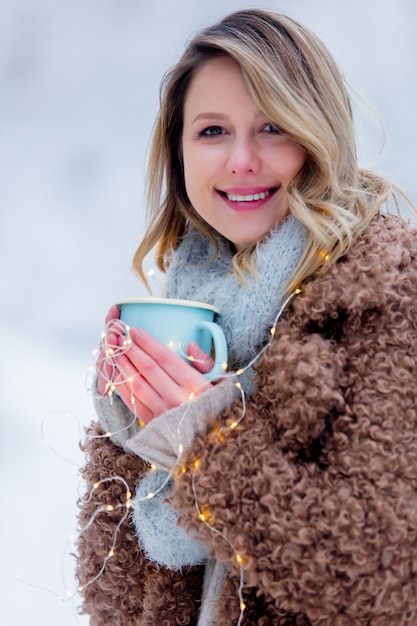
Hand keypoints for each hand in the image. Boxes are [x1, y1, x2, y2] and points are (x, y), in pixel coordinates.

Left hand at [96, 308, 213, 424]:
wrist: (214, 445)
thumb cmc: (219, 410)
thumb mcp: (222, 383)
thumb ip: (206, 362)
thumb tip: (190, 345)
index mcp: (195, 385)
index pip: (165, 358)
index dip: (148, 343)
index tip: (135, 331)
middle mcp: (177, 398)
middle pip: (148, 368)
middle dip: (132, 349)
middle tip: (120, 336)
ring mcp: (163, 414)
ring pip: (137, 384)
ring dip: (123, 366)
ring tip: (114, 351)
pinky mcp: (153, 425)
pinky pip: (133, 402)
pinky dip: (122, 386)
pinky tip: (116, 374)